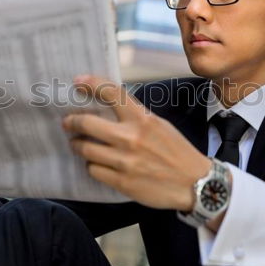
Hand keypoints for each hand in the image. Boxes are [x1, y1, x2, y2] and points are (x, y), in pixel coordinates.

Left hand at [62, 75, 211, 210]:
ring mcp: (125, 161)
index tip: (77, 82)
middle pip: (87, 123)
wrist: (196, 183)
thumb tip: (109, 108)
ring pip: (85, 149)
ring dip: (78, 145)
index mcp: (143, 119)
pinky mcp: (122, 182)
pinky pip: (93, 169)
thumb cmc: (177, 152)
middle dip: (72, 122)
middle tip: (68, 123)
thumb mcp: (160, 125)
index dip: (91, 84)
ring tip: (79, 144)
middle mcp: (131, 138)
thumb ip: (135, 117)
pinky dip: (92, 165)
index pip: (111, 93)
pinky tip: (96, 163)